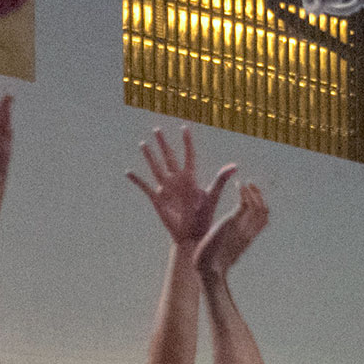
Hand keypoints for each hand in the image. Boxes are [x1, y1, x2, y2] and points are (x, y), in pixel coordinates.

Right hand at [127, 127, 235, 246]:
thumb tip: (235, 165)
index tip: (185, 127)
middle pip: (168, 157)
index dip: (187, 142)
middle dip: (163, 143)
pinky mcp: (157, 199)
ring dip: (149, 156)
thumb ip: (220, 180)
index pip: (188, 155)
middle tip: (157, 128)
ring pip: (156, 168)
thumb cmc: (203, 218)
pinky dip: (136, 180)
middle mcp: (177, 180)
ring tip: (143, 143)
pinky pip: (144, 187)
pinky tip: (128, 172)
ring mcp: (166, 189)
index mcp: (190, 179)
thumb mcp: (212, 197)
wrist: (190, 236)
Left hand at [193, 182, 268, 279]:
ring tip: (246, 183)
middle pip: (264, 213)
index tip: (251, 197)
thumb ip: (224, 250)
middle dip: (260, 197)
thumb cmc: (210, 266)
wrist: (207, 270)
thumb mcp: (221, 255)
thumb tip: (222, 257)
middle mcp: (248, 233)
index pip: (262, 221)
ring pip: (259, 207)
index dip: (260, 207)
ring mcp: (242, 228)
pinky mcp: (232, 222)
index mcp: (246, 239)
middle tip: (250, 185)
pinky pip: (245, 204)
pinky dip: (244, 192)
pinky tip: (239, 185)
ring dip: (254, 192)